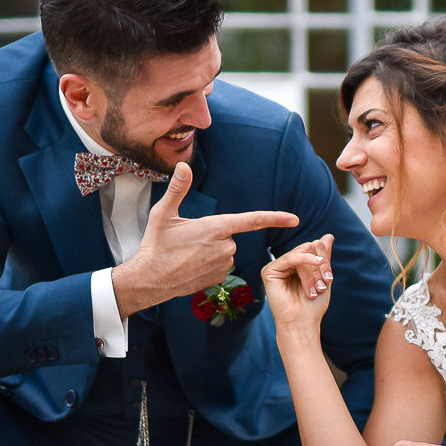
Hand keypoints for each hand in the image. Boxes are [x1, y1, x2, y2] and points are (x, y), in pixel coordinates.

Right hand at [113, 163, 297, 314]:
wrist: (149, 279)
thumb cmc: (155, 245)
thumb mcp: (163, 213)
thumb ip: (178, 188)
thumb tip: (183, 165)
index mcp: (215, 228)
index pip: (252, 220)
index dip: (275, 218)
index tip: (295, 219)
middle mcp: (224, 247)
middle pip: (229, 234)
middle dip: (214, 234)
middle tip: (188, 240)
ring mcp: (223, 265)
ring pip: (225, 250)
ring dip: (211, 249)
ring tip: (186, 254)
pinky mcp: (219, 278)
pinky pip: (221, 264)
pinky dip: (209, 263)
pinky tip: (190, 266)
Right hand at [260, 235, 336, 336]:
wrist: (302, 323)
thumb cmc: (312, 306)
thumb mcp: (323, 278)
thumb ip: (324, 257)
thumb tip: (328, 235)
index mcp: (298, 265)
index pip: (312, 249)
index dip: (324, 260)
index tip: (330, 279)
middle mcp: (286, 264)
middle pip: (307, 248)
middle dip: (319, 264)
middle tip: (325, 282)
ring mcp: (276, 267)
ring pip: (301, 253)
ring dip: (313, 271)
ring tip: (317, 288)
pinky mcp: (269, 272)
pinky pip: (289, 258)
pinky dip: (304, 261)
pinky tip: (314, 265)